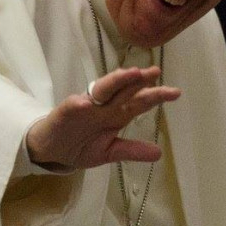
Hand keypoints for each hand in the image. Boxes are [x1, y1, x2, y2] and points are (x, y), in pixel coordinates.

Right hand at [26, 66, 180, 169]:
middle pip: (124, 90)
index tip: (175, 92)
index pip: (138, 102)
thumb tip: (159, 153)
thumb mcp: (109, 152)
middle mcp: (103, 106)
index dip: (155, 96)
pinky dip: (78, 104)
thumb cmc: (80, 144)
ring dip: (115, 81)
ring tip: (130, 74)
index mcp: (115, 115)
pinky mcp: (64, 112)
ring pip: (101, 90)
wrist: (51, 149)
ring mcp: (84, 107)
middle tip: (154, 72)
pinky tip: (85, 103)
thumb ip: (132, 151)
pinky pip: (71, 106)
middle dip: (138, 81)